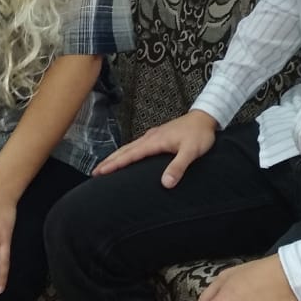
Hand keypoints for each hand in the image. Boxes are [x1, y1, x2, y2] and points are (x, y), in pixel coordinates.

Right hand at [93, 110, 217, 187]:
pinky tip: (127, 156)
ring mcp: (153, 136)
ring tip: (105, 166)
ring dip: (116, 157)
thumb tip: (166, 183)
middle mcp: (150, 137)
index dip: (114, 164)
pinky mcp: (157, 136)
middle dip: (109, 161)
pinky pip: (136, 146)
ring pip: (129, 147)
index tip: (100, 172)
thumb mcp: (191, 151)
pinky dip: (126, 152)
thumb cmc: (199, 134)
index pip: (130, 155)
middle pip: (124, 150)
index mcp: (154, 141)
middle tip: (94, 173)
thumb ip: (178, 166)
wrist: (206, 117)